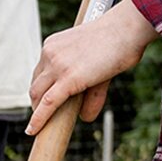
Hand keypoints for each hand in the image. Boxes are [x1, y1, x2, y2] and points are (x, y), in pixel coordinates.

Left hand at [27, 1, 160, 134]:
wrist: (127, 29)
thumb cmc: (120, 42)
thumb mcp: (99, 67)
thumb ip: (91, 94)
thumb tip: (86, 118)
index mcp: (54, 45)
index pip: (40, 72)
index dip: (40, 89)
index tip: (41, 102)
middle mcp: (50, 53)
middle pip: (36, 84)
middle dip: (37, 103)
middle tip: (44, 117)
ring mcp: (57, 65)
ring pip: (37, 94)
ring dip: (38, 112)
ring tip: (43, 127)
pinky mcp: (68, 79)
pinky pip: (47, 103)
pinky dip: (38, 119)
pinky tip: (34, 131)